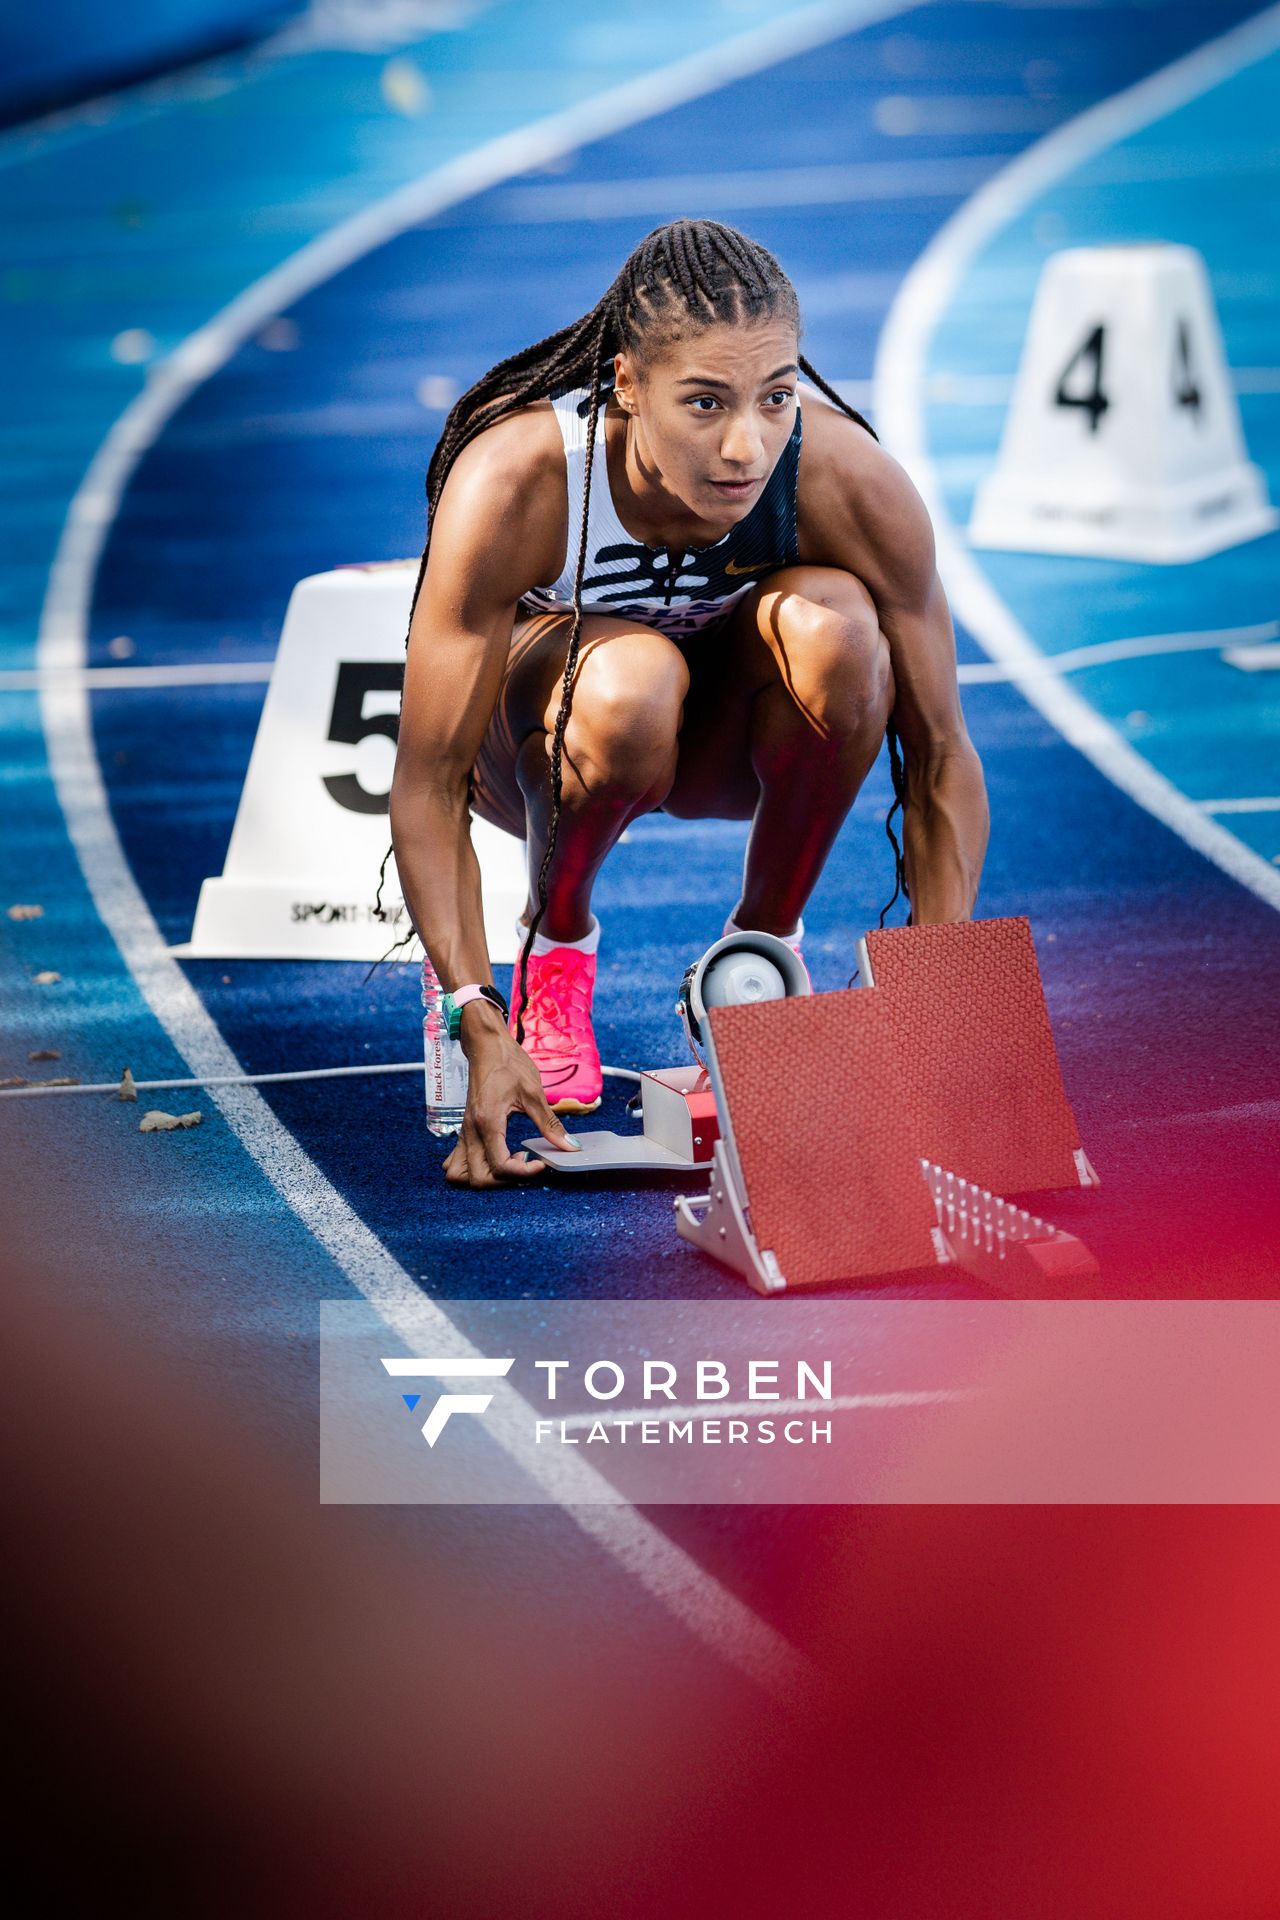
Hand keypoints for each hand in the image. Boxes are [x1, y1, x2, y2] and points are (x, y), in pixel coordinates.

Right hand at [442, 1016, 578, 1188]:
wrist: (487, 1045)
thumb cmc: (508, 1063)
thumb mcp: (534, 1092)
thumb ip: (550, 1124)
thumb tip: (570, 1146)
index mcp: (488, 1122)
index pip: (501, 1165)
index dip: (524, 1172)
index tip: (541, 1164)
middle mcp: (470, 1131)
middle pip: (478, 1178)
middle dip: (505, 1181)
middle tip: (527, 1165)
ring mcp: (464, 1132)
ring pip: (460, 1174)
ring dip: (486, 1178)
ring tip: (510, 1164)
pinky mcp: (465, 1130)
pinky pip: (457, 1161)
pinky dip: (474, 1168)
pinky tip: (497, 1157)